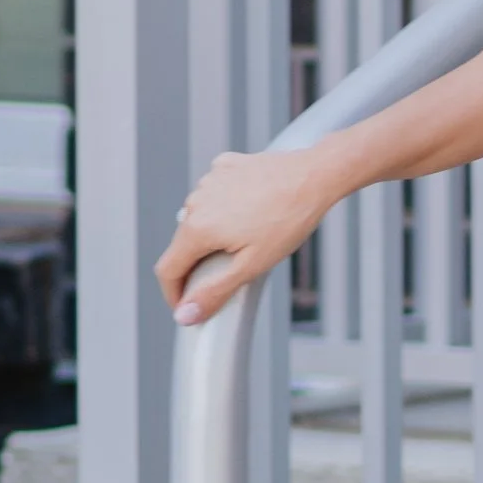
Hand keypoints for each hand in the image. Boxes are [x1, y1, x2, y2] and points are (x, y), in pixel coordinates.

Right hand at [156, 144, 337, 321]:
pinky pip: (214, 194)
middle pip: (183, 244)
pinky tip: (250, 211)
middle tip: (230, 274)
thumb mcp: (251, 266)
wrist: (314, 177)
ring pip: (198, 218)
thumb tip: (185, 315)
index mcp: (196, 229)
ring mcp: (208, 181)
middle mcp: (195, 202)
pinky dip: (224, 207)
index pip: (167, 270)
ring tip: (247, 239)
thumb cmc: (288, 221)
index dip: (174, 295)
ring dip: (212, 234)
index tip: (188, 307)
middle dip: (198, 264)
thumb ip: (214, 292)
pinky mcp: (223, 167)